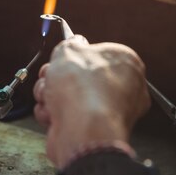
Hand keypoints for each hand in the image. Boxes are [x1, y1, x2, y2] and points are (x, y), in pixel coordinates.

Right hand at [32, 36, 149, 168]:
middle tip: (50, 76)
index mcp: (127, 64)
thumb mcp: (69, 50)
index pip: (99, 53)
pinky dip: (54, 114)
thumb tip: (74, 43)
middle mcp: (124, 89)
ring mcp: (109, 113)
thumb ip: (71, 44)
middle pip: (81, 75)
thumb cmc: (82, 89)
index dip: (76, 54)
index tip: (63, 56)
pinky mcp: (93, 131)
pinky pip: (68, 116)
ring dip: (51, 94)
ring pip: (70, 96)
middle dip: (57, 76)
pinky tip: (52, 114)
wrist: (82, 131)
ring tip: (48, 96)